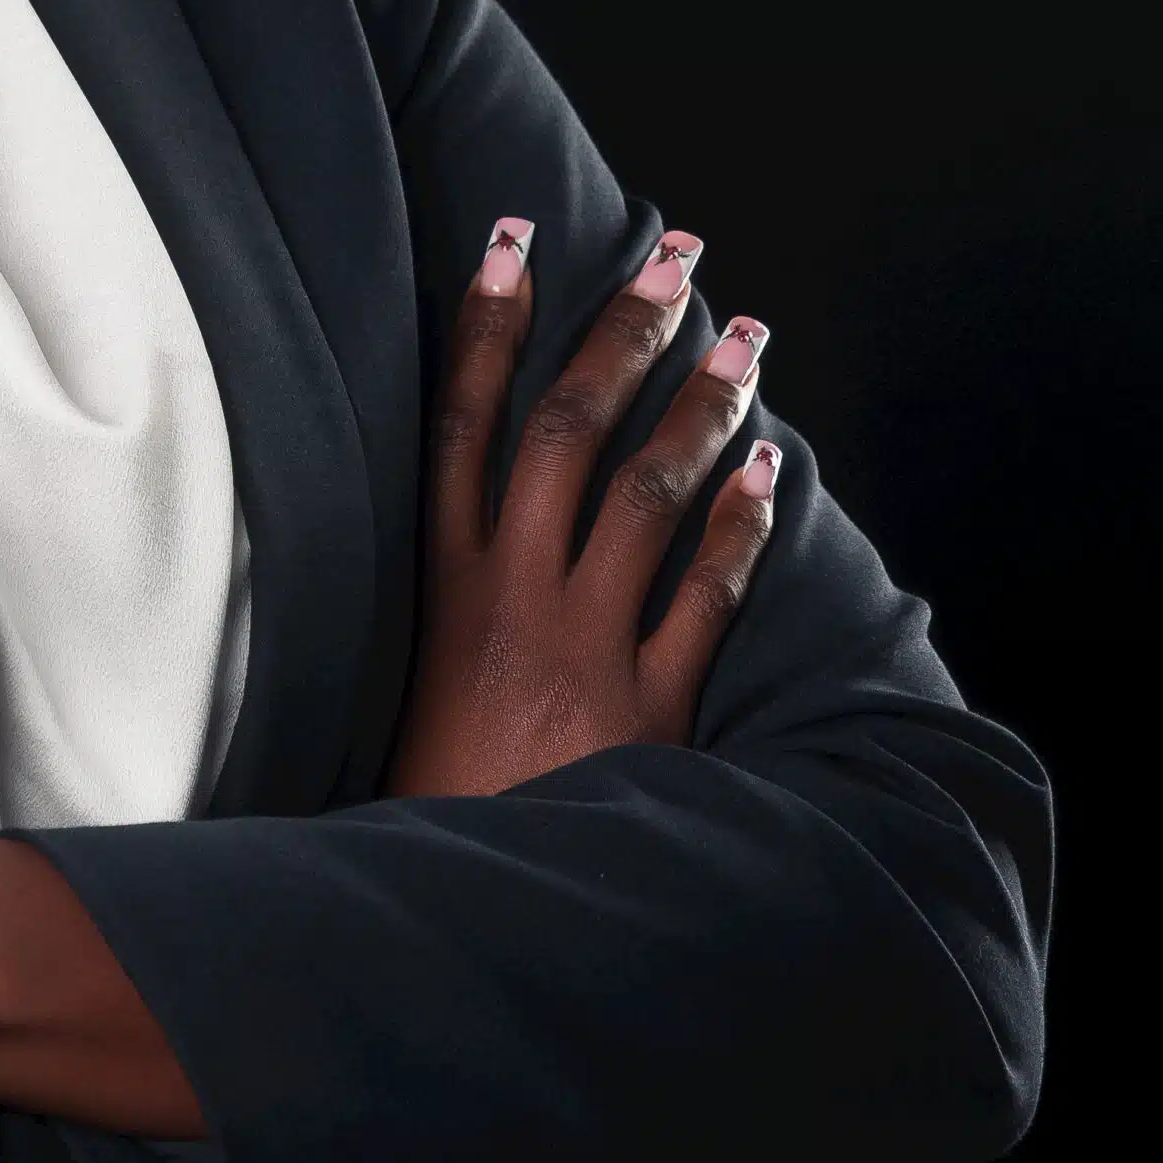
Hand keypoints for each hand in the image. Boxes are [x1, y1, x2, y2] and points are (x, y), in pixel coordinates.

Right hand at [385, 219, 778, 799]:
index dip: (490, 327)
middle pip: (567, 431)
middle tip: (671, 257)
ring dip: (699, 405)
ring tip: (741, 335)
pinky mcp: (650, 709)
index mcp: (440, 585)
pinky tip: (769, 471)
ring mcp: (584, 646)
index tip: (515, 243)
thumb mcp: (393, 691)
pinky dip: (740, 528)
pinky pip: (706, 596)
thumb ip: (428, 614)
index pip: (462, 423)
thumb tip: (446, 534)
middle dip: (621, 333)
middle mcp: (511, 596)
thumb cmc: (425, 804)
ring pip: (647, 494)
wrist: (459, 919)